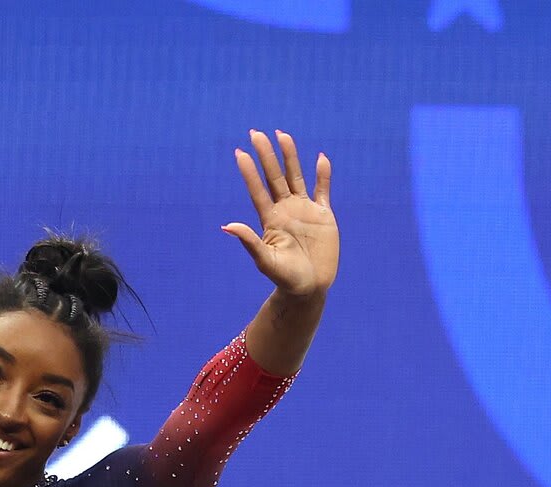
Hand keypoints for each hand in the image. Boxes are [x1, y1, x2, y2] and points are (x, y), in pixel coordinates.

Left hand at [222, 130, 337, 297]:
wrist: (310, 289)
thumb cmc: (285, 279)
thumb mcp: (265, 261)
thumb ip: (249, 242)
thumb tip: (227, 226)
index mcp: (270, 220)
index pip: (258, 190)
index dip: (249, 172)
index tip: (239, 153)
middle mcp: (285, 210)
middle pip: (274, 177)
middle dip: (266, 156)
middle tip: (255, 133)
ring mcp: (305, 211)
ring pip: (296, 177)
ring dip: (290, 157)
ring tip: (283, 135)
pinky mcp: (323, 216)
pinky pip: (322, 190)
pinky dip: (323, 175)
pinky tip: (320, 158)